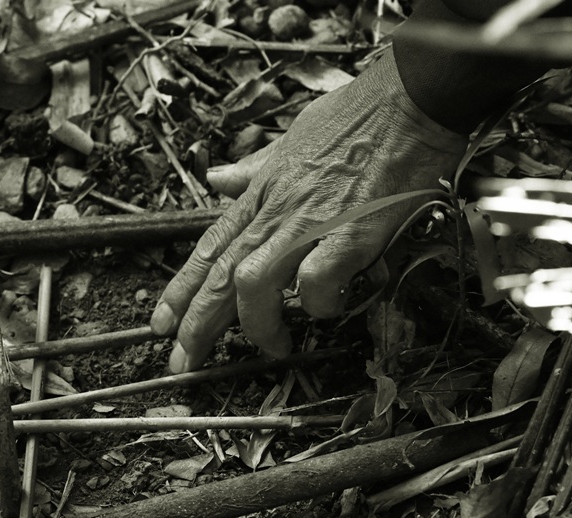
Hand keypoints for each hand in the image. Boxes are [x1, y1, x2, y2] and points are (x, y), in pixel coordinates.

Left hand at [151, 48, 467, 372]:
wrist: (409, 100)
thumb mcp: (291, 138)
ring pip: (254, 285)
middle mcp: (276, 211)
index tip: (161, 322)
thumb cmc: (359, 116)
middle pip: (220, 276)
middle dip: (196, 325)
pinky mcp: (348, 235)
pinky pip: (317, 283)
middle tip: (184, 362)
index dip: (181, 290)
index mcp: (261, 192)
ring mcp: (309, 224)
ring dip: (258, 326)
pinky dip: (319, 304)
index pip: (208, 248)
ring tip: (272, 348)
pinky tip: (327, 308)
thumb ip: (254, 168)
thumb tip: (218, 179)